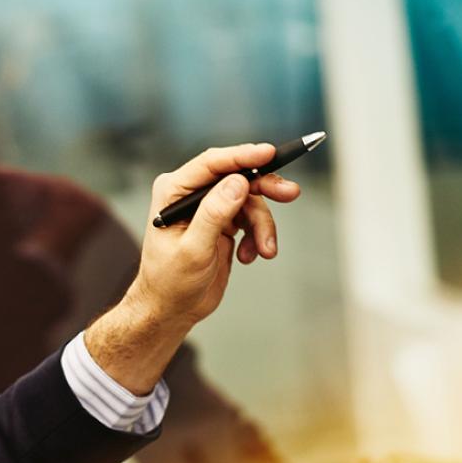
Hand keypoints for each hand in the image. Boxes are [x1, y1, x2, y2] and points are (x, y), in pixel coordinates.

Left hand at [84, 143, 300, 394]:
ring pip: (250, 201)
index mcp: (173, 191)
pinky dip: (257, 237)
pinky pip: (251, 219)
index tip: (270, 153)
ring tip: (266, 250)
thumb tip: (238, 183)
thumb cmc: (170, 282)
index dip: (243, 156)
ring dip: (262, 226)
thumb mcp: (193, 250)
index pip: (212, 163)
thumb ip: (214, 214)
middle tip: (290, 193)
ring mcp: (209, 208)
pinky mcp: (223, 223)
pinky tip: (249, 256)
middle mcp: (191, 194)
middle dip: (264, 187)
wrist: (172, 309)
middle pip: (237, 177)